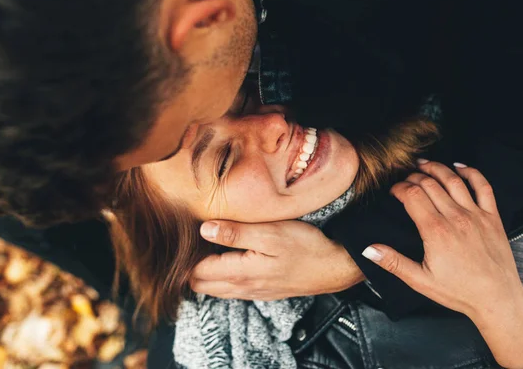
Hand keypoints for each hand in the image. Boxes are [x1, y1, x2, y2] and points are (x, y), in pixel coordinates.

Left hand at [190, 220, 363, 299]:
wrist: (334, 267)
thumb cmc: (305, 246)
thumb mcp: (270, 234)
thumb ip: (235, 233)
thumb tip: (204, 230)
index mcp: (240, 273)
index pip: (197, 271)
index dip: (189, 254)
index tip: (187, 234)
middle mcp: (242, 288)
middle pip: (201, 284)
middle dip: (191, 267)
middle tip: (192, 242)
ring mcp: (253, 292)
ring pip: (215, 289)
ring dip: (205, 273)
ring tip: (207, 248)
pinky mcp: (262, 291)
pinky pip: (231, 289)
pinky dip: (221, 277)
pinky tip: (228, 259)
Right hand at [363, 161, 522, 367]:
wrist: (497, 300)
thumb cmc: (459, 292)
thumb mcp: (420, 280)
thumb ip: (393, 262)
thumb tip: (369, 250)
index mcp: (435, 231)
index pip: (412, 195)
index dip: (399, 188)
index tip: (393, 191)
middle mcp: (456, 217)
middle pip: (429, 184)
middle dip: (413, 177)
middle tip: (404, 178)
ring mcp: (476, 215)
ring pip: (453, 180)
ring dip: (436, 168)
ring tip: (423, 164)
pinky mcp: (492, 217)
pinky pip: (483, 187)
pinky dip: (471, 173)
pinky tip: (459, 167)